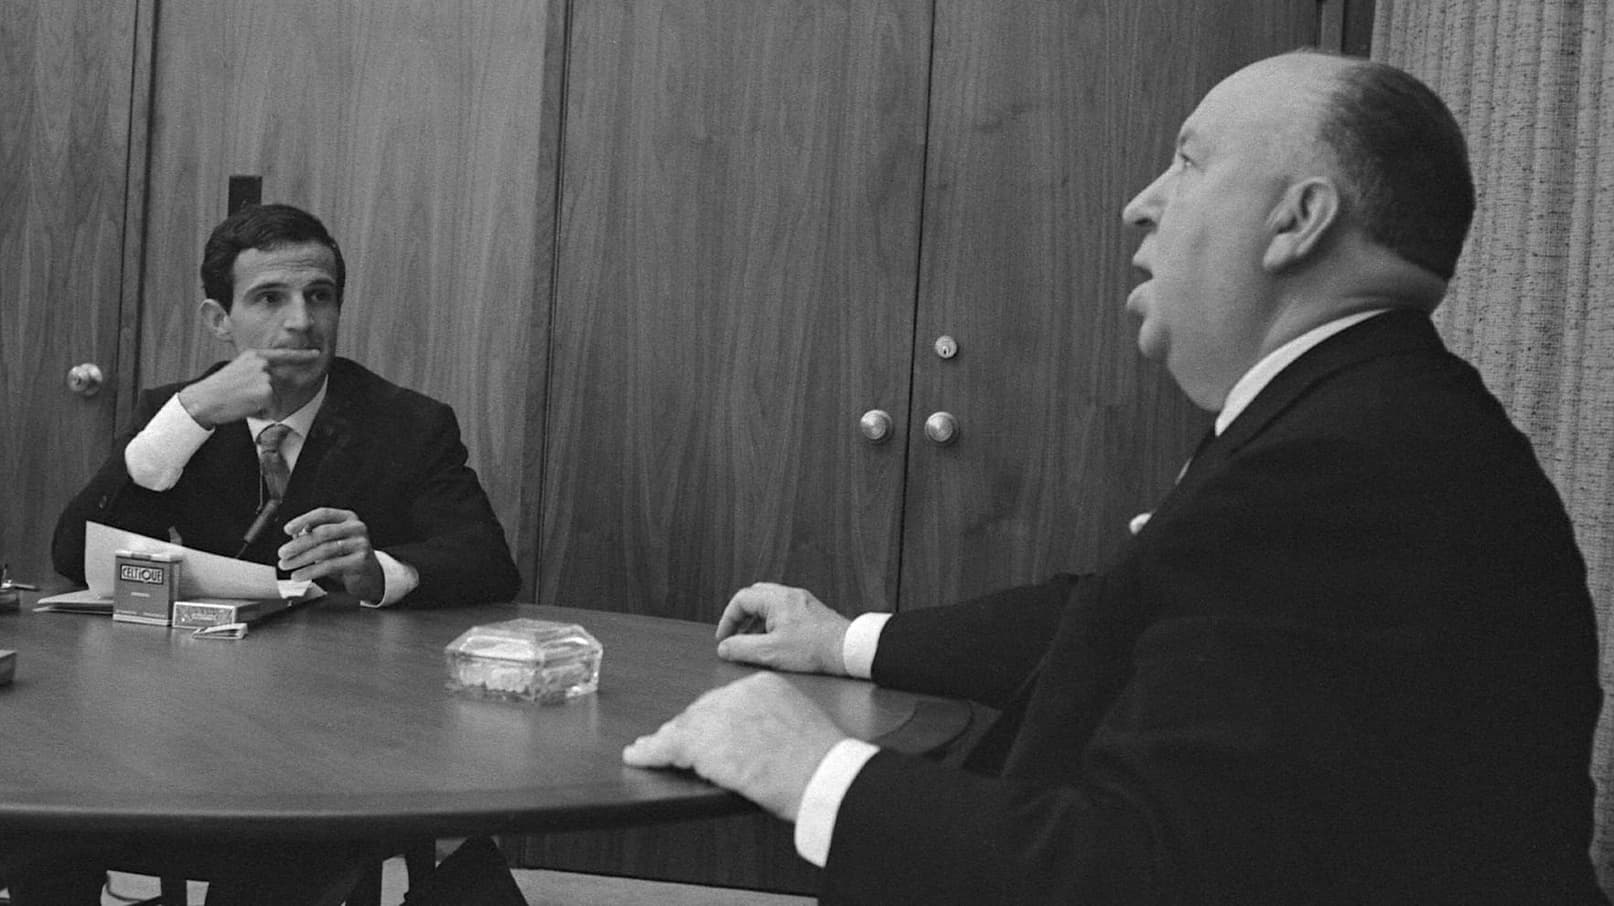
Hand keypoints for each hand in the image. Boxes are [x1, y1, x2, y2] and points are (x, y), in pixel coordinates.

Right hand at [176, 348, 321, 426]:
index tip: (317, 354)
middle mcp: (262, 363)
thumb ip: (256, 370)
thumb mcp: (237, 370)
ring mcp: (265, 377)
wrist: (203, 400)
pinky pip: (272, 409)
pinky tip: (244, 408)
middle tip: (241, 397)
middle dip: (265, 398)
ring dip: (261, 406)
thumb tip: (272, 379)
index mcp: (254, 356)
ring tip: (241, 401)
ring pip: (275, 399)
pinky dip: (261, 414)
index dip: (302, 355)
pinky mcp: (267, 392)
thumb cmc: (218, 390)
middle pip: (278, 385)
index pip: (283, 355)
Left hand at [278, 507, 384, 600]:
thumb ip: (315, 536)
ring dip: (301, 559)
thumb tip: (294, 537)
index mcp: (348, 518)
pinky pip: (331, 565)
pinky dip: (311, 571)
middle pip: (322, 532)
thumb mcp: (332, 542)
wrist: (370, 575)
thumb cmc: (347, 556)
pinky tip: (300, 575)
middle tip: (283, 553)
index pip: (323, 514)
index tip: (287, 530)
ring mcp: (360, 543)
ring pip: (325, 549)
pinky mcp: (360, 560)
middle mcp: (356, 528)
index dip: (303, 520)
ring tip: (288, 565)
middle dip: (298, 544)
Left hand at [622, 672, 846, 820]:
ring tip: (646, 750)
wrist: (825, 774)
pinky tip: (637, 755)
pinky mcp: (705, 742)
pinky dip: (650, 752)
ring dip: (664, 742)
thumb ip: (774, 721)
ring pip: (683, 728)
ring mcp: (720, 716)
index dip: (709, 720)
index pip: (724, 699)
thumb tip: (757, 737)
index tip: (703, 732)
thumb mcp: (800, 725)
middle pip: (700, 711)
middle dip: (686, 730)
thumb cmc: (822, 759)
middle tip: (669, 744)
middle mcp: (738, 693)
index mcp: (764, 684)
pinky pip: (668, 746)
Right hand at [715, 582, 850, 674]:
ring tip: (751, 642)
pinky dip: (771, 624)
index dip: (727, 619)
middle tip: (734, 635)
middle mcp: (790, 595)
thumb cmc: (815, 649)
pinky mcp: (812, 613)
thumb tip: (724, 648)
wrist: (849, 650)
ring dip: (756, 622)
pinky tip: (773, 642)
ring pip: (770, 605)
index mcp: (777, 599)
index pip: (741, 599)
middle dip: (741, 616)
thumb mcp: (771, 652)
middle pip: (755, 597)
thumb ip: (742, 648)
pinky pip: (784, 612)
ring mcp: (802, 603)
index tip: (724, 638)